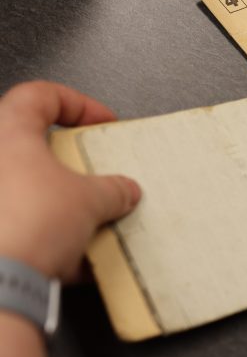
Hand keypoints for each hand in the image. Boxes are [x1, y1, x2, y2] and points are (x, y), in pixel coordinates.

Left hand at [0, 81, 140, 280]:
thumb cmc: (27, 225)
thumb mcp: (93, 200)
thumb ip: (114, 189)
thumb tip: (124, 191)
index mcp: (8, 135)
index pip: (39, 95)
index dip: (78, 103)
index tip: (102, 123)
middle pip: (32, 146)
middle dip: (70, 164)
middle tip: (94, 174)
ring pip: (26, 190)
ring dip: (59, 205)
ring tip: (89, 224)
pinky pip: (19, 228)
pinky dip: (47, 241)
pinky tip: (74, 262)